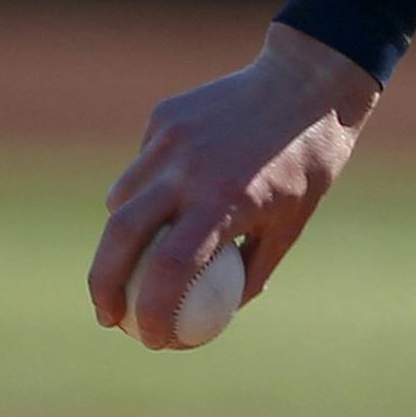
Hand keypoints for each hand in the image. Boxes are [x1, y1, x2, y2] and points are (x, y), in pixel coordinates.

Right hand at [88, 23, 380, 347]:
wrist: (313, 78)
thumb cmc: (311, 158)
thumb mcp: (295, 221)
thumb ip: (254, 269)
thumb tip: (220, 313)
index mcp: (225, 199)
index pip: (169, 271)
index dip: (153, 313)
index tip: (153, 338)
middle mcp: (189, 168)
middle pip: (120, 236)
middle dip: (102, 286)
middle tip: (110, 314)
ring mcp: (171, 137)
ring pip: (121, 198)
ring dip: (121, 235)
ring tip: (138, 256)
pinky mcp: (166, 115)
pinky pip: (142, 163)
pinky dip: (146, 187)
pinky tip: (172, 192)